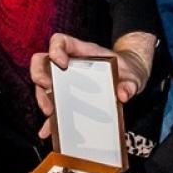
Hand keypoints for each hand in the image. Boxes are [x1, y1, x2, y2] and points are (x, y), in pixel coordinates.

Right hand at [31, 32, 152, 139]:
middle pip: (43, 62)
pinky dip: (49, 120)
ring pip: (43, 85)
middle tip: (47, 89)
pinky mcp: (67, 99)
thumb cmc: (128, 71)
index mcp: (82, 51)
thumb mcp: (132, 76)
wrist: (130, 79)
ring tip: (51, 113)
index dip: (55, 49)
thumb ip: (129, 84)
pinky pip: (54, 107)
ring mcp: (65, 81)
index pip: (60, 41)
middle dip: (39, 74)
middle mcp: (69, 64)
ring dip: (43, 98)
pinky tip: (48, 131)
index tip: (61, 63)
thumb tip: (123, 94)